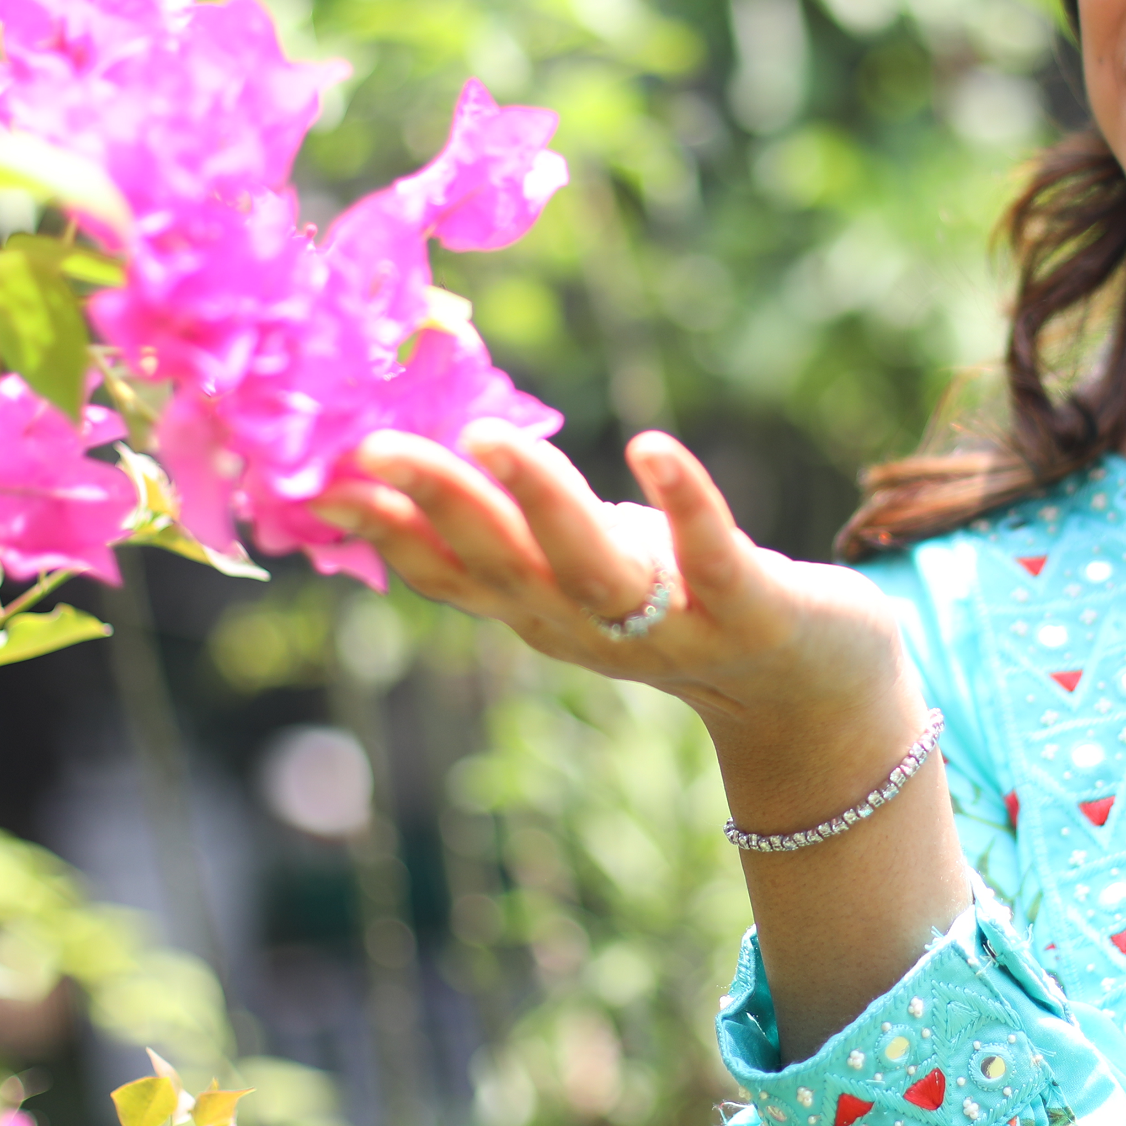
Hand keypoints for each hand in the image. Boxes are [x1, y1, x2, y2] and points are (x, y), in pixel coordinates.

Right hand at [324, 420, 971, 1052]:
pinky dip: (684, 501)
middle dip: (438, 504)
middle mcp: (589, 626)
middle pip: (501, 566)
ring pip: (591, 566)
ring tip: (495, 437)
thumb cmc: (676, 600)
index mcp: (539, 610)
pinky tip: (653, 445)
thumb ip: (499, 530)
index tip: (314, 479)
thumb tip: (391, 461)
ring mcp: (669, 624)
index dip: (381, 530)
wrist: (811, 688)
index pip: (445, 573)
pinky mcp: (750, 608)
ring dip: (541, 503)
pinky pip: (711, 554)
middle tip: (375, 444)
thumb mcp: (575, 568)